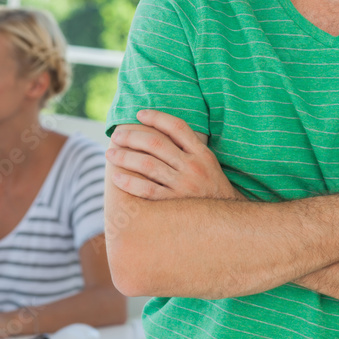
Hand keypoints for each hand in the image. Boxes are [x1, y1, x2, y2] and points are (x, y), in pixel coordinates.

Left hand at [107, 109, 242, 200]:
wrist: (227, 224)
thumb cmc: (211, 190)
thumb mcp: (209, 164)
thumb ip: (189, 149)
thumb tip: (160, 132)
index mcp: (202, 154)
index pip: (177, 127)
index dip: (156, 117)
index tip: (139, 114)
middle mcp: (193, 167)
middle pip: (155, 143)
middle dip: (131, 136)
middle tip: (116, 135)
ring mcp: (184, 186)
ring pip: (147, 164)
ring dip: (124, 157)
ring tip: (110, 154)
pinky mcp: (175, 204)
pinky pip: (147, 190)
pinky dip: (129, 182)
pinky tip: (117, 177)